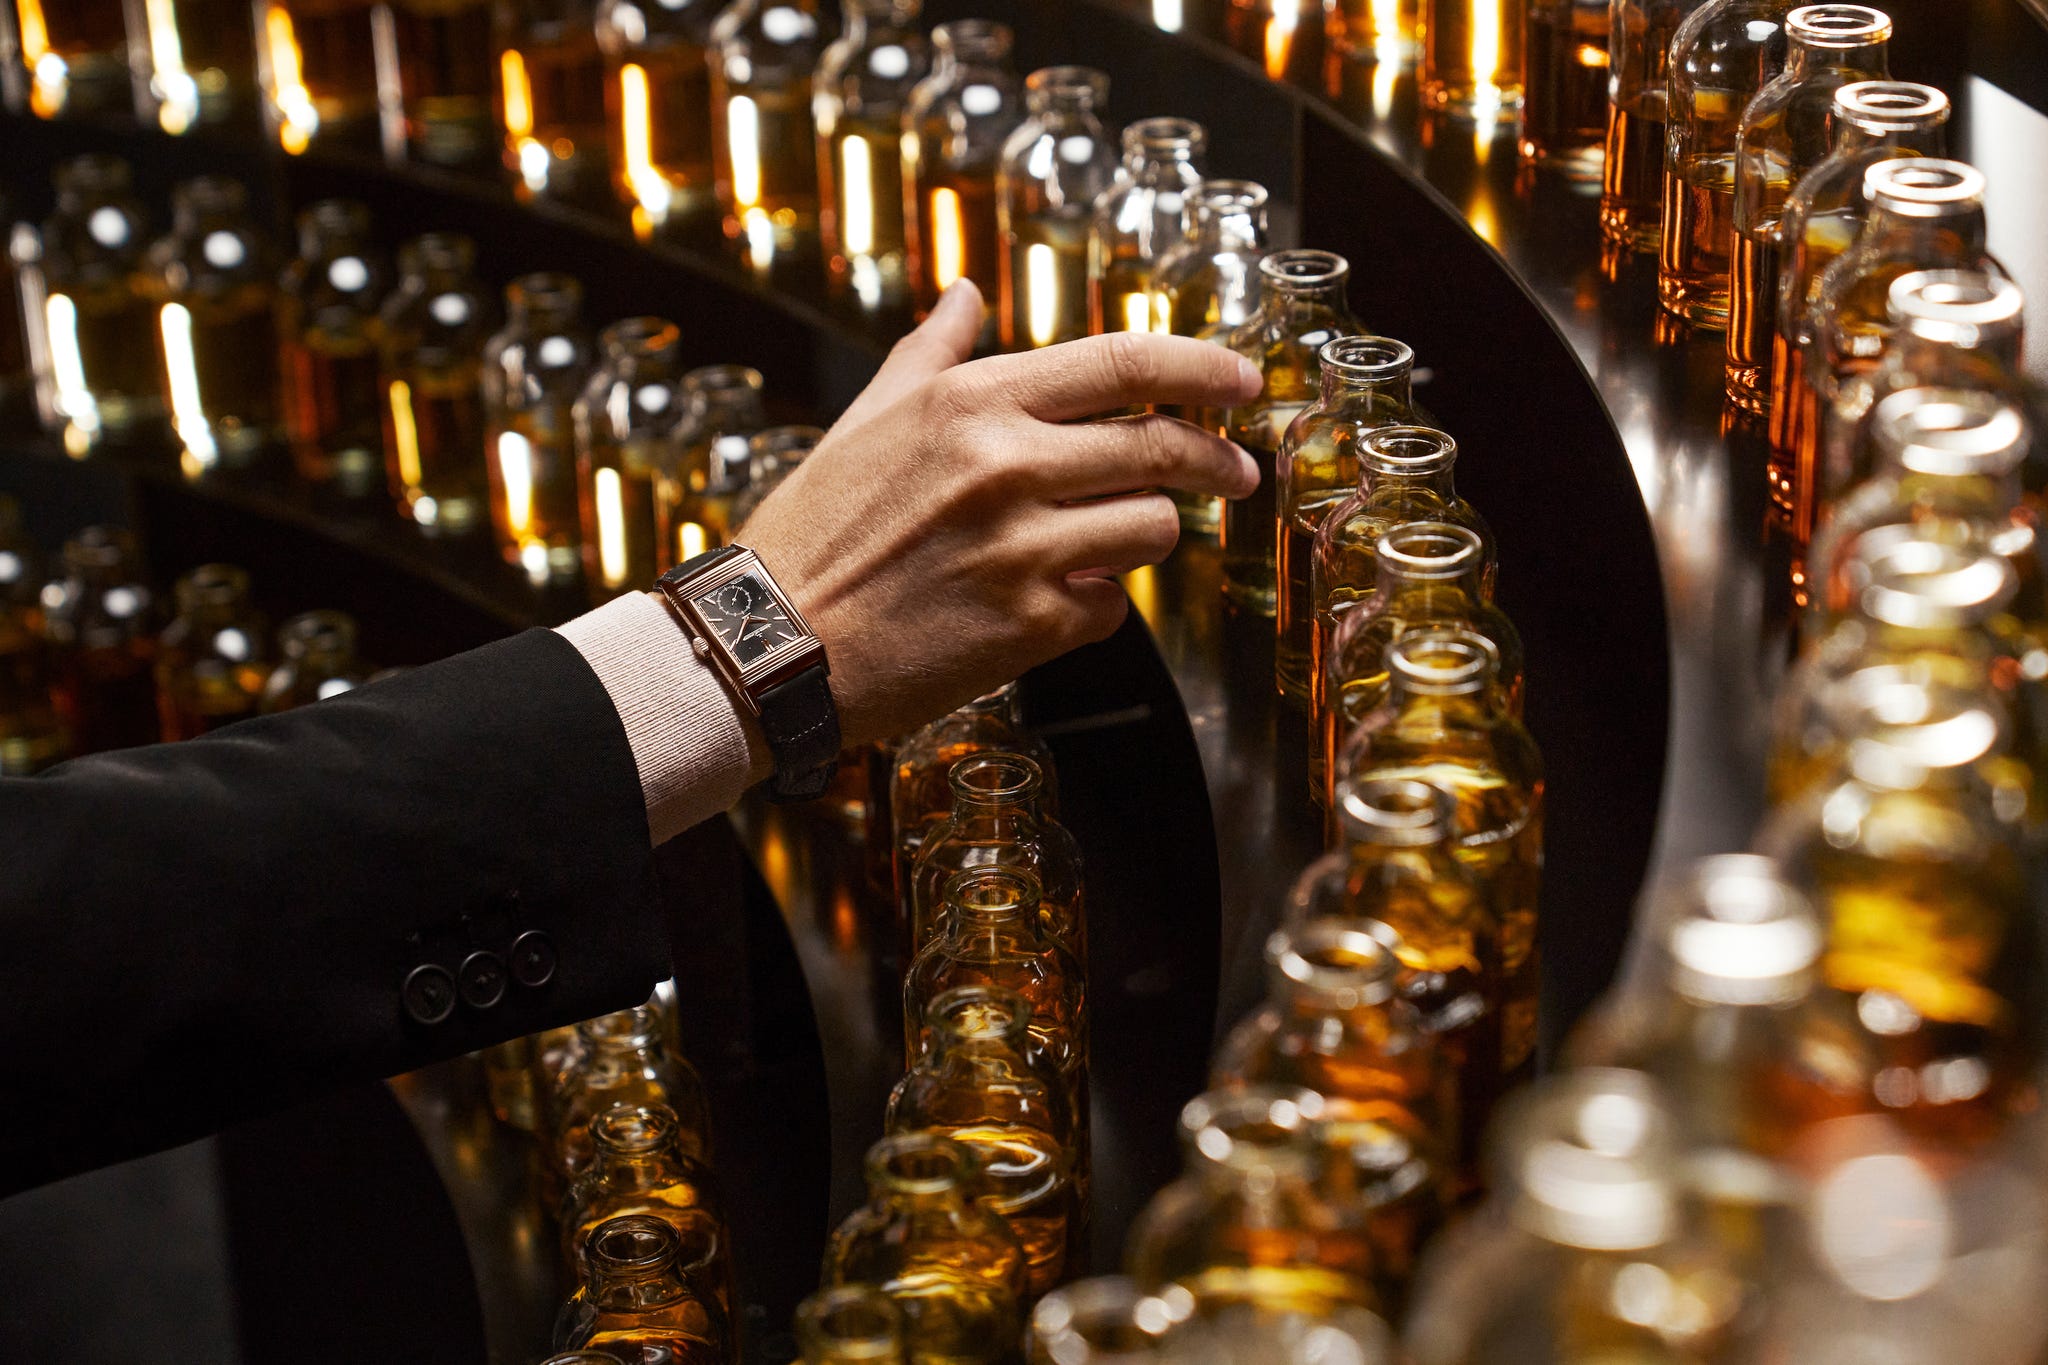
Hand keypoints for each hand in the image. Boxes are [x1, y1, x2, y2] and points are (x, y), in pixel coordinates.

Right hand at [738, 279, 1261, 746]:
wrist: (771, 645)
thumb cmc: (814, 531)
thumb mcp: (867, 421)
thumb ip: (931, 353)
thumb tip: (965, 291)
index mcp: (973, 401)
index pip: (1126, 362)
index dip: (1204, 368)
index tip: (1244, 381)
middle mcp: (1007, 464)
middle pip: (1164, 446)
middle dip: (1218, 461)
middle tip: (1237, 474)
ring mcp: (1024, 548)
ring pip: (1154, 528)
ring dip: (1145, 536)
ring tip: (1108, 545)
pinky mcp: (1031, 626)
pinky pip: (1113, 606)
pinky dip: (1097, 604)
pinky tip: (1052, 604)